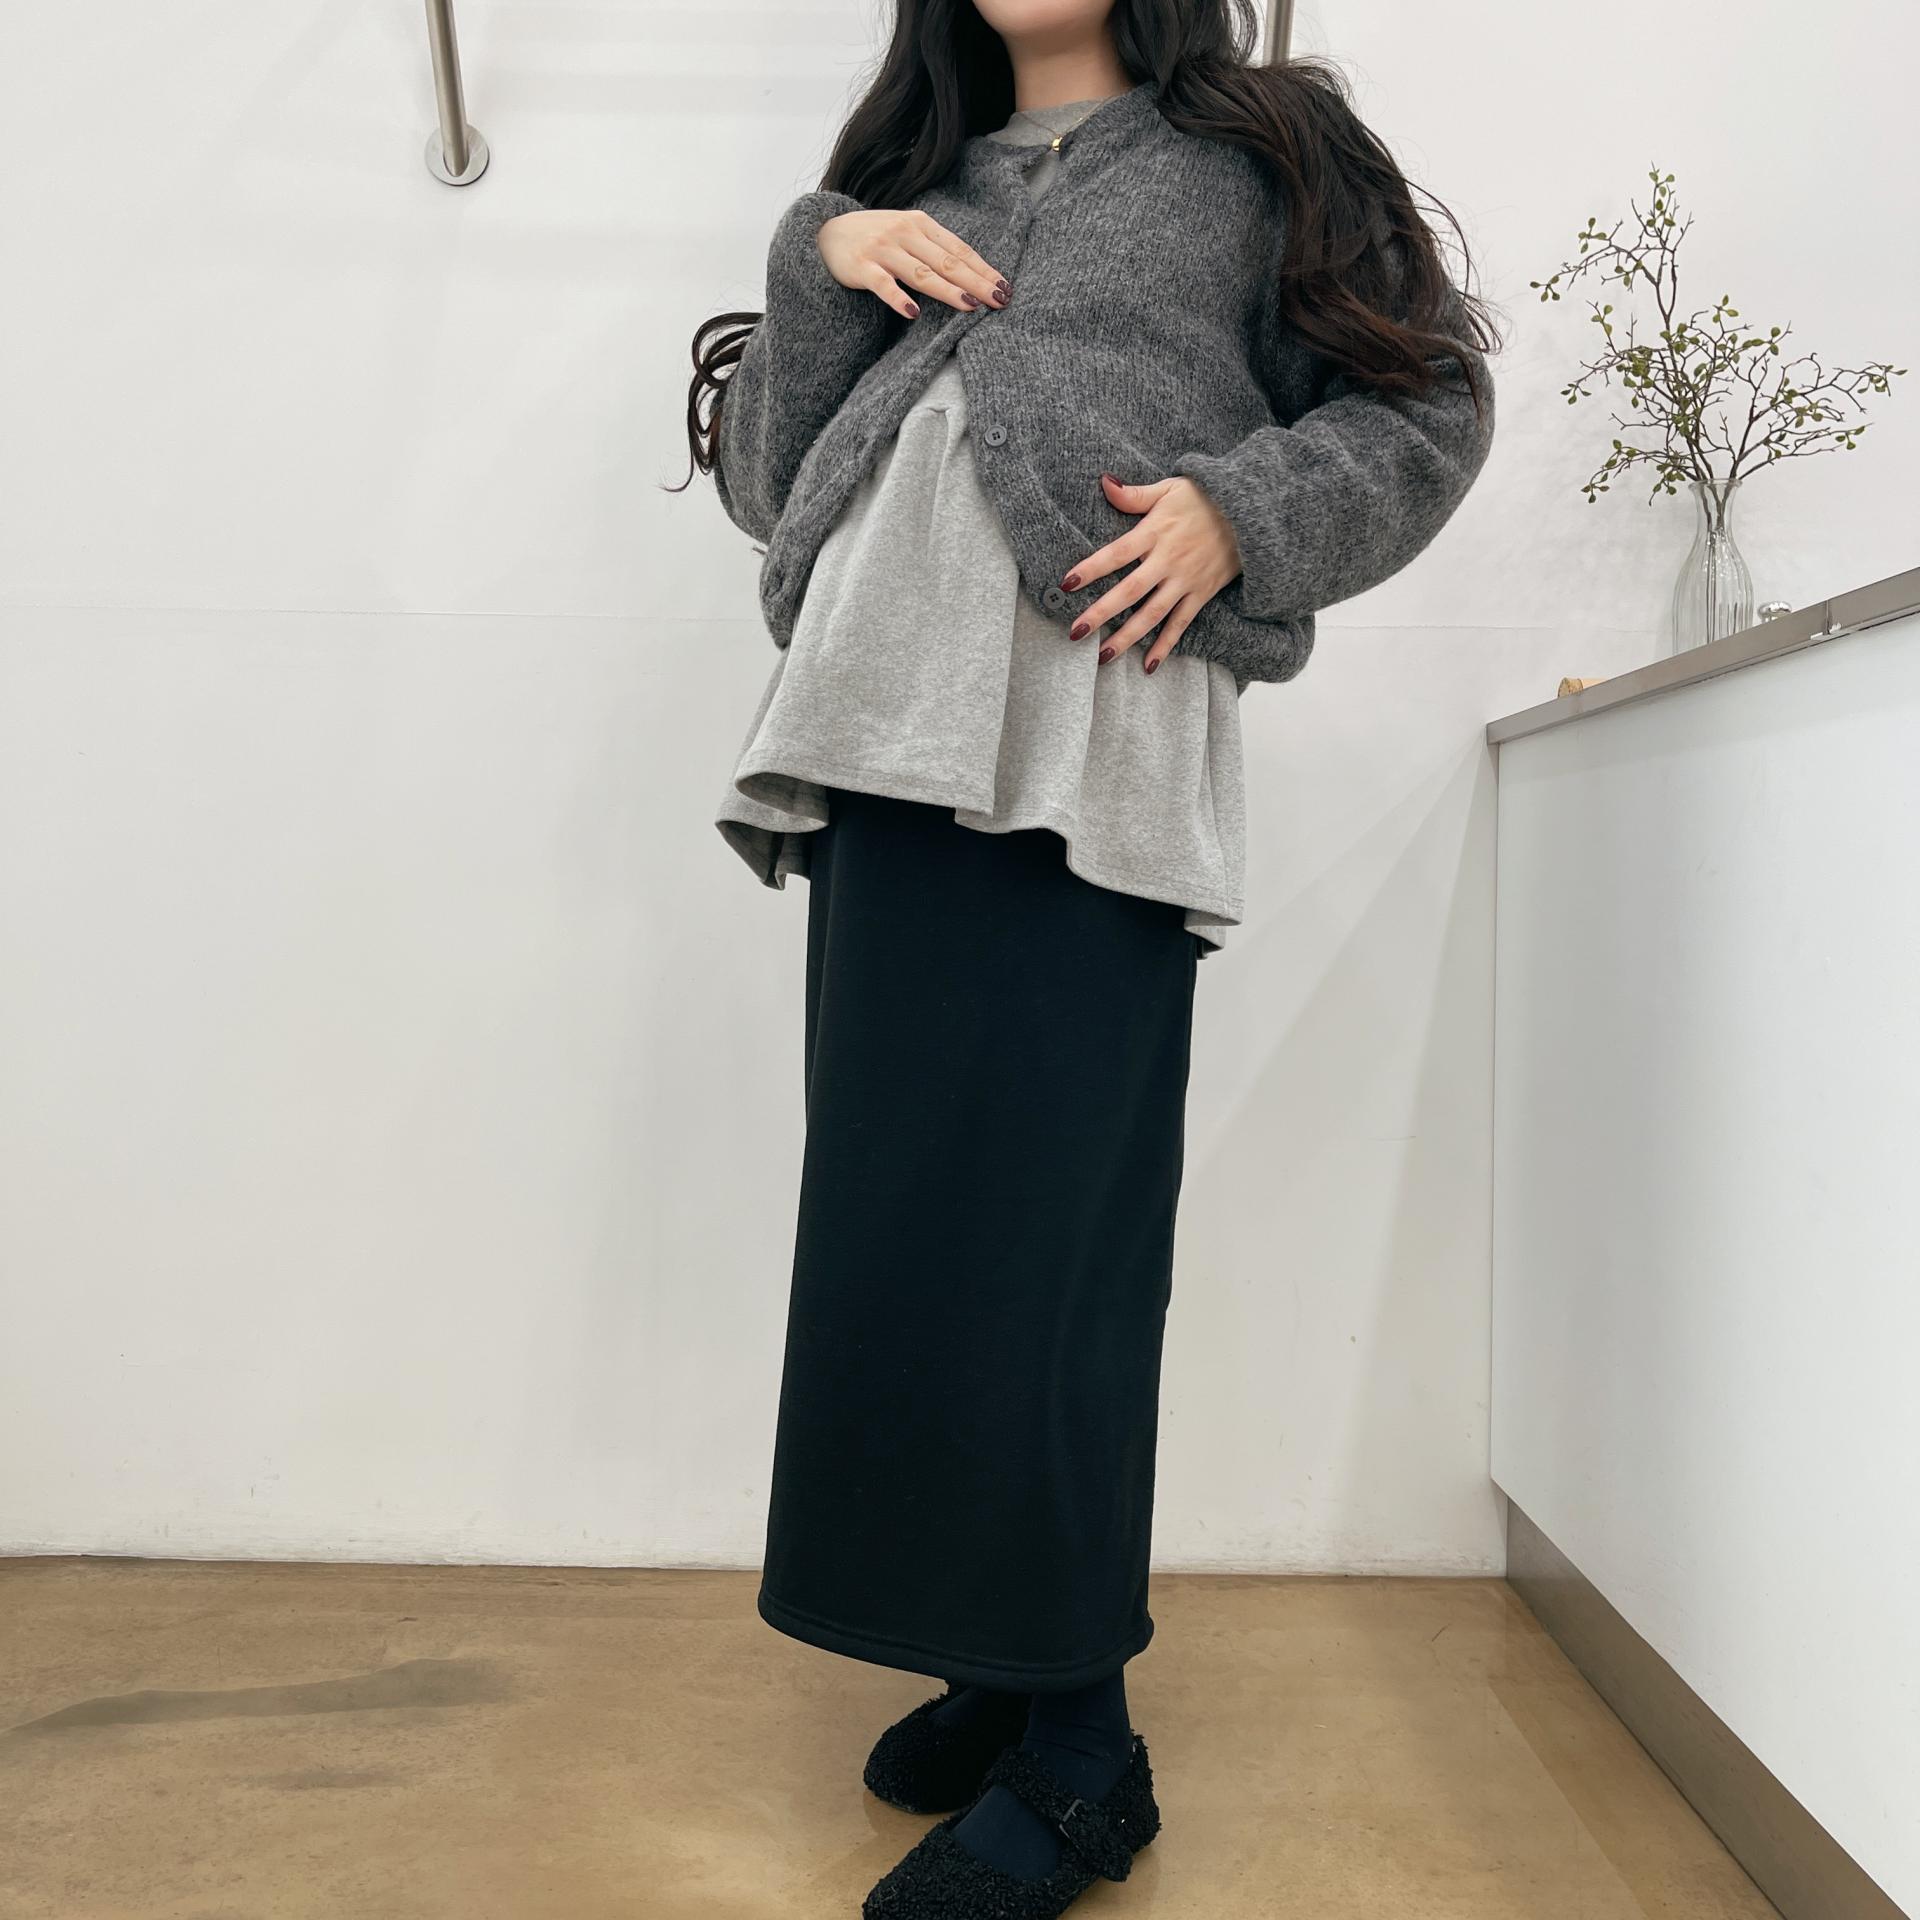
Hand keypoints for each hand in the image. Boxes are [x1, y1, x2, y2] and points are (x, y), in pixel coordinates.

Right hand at [816, 210, 1012, 320]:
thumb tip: (973, 274)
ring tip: (970, 306)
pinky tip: (914, 313)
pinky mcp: (861, 267)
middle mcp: (904, 232)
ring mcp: (883, 249)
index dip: (983, 269)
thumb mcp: (906, 233)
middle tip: (999, 299)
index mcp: (921, 224)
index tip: (1005, 287)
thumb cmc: (874, 238)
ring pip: (921, 273)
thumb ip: (934, 249)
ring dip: (947, 290)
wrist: (825, 233)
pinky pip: (883, 285)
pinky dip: (898, 299)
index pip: (959, 249)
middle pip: (947, 261)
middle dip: (976, 281)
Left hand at [1060, 474, 1242, 672]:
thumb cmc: (1205, 497)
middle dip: (1101, 613)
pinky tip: (1148, 665)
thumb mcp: (1170, 488)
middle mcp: (1168, 560)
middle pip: (1129, 591)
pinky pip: (1181, 624)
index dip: (1091, 568)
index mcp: (1155, 532)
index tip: (1066, 583)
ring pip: (1152, 614)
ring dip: (1127, 637)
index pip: (1116, 554)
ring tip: (1103, 656)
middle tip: (1075, 633)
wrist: (1251, 512)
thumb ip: (1134, 494)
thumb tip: (1103, 483)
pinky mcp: (1201, 594)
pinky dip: (1165, 645)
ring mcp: (1185, 580)